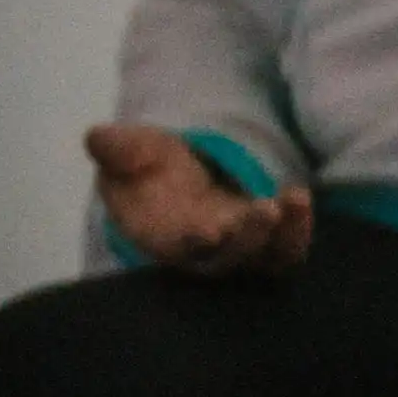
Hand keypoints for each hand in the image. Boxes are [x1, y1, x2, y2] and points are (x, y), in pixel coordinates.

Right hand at [89, 123, 314, 278]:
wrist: (174, 173)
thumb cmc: (145, 166)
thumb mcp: (129, 150)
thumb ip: (118, 149)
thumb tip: (98, 137)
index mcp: (161, 237)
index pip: (177, 250)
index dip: (192, 244)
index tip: (208, 232)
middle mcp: (204, 252)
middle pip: (230, 260)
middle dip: (248, 239)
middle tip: (265, 208)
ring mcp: (240, 248)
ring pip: (266, 258)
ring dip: (284, 235)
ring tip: (295, 198)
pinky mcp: (268, 239)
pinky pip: (288, 245)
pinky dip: (298, 228)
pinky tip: (300, 199)